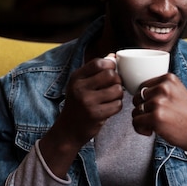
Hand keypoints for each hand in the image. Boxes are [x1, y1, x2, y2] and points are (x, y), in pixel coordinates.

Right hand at [39, 57, 122, 177]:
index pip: (99, 63)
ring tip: (112, 98)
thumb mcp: (80, 84)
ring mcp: (88, 102)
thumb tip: (113, 56)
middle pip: (111, 75)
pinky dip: (117, 106)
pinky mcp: (96, 115)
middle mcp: (80, 88)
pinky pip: (117, 105)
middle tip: (113, 86)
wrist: (68, 130)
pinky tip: (110, 108)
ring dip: (118, 94)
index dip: (110, 65)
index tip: (112, 71)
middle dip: (117, 80)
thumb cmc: (77, 104)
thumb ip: (96, 70)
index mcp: (76, 77)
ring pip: (117, 90)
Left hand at [132, 73, 186, 156]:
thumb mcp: (177, 92)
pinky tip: (151, 131)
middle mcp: (163, 87)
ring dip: (141, 121)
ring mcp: (159, 101)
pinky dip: (140, 129)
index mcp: (168, 78)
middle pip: (137, 98)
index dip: (145, 100)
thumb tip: (137, 94)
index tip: (154, 109)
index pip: (142, 87)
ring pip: (135, 110)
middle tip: (155, 118)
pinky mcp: (155, 116)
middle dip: (142, 110)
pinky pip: (135, 122)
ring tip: (154, 125)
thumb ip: (160, 89)